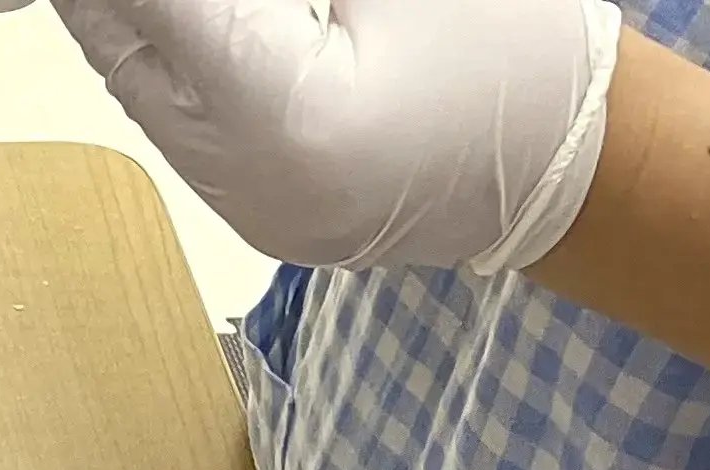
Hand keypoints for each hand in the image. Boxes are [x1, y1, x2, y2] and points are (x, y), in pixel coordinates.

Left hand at [28, 0, 623, 273]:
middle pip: (123, 41)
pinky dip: (165, 44)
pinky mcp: (253, 210)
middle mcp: (243, 182)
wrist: (586, 171)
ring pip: (135, 78)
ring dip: (129, 6)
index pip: (155, 5)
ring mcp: (242, 208)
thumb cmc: (521, 52)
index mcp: (284, 117)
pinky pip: (174, 114)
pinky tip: (174, 6)